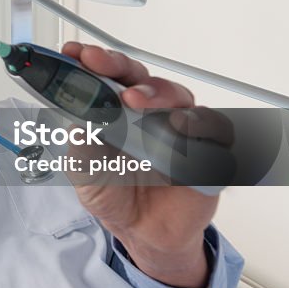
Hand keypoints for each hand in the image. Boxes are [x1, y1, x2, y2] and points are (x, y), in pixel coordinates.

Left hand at [59, 43, 223, 287]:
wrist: (144, 234)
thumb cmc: (114, 194)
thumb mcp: (85, 174)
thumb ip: (81, 150)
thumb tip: (77, 126)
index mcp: (117, 111)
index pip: (108, 77)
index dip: (92, 62)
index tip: (75, 53)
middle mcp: (150, 114)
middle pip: (141, 78)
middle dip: (118, 66)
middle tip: (99, 65)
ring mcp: (180, 129)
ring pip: (178, 96)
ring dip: (156, 93)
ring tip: (135, 101)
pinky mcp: (207, 150)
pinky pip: (213, 129)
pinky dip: (198, 125)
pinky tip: (179, 128)